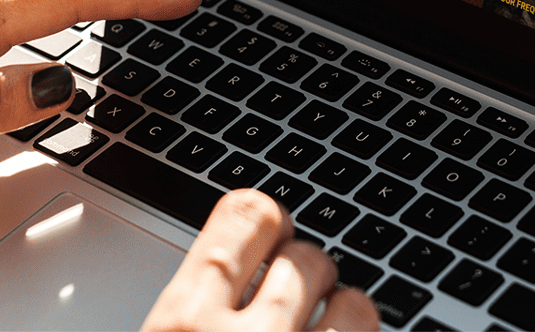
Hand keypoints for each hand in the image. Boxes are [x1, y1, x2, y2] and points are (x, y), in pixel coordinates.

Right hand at [143, 190, 377, 331]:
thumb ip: (184, 317)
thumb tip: (218, 286)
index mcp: (179, 324)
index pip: (243, 215)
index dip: (264, 219)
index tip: (271, 228)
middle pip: (305, 258)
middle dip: (307, 272)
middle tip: (300, 295)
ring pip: (355, 307)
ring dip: (346, 313)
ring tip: (329, 326)